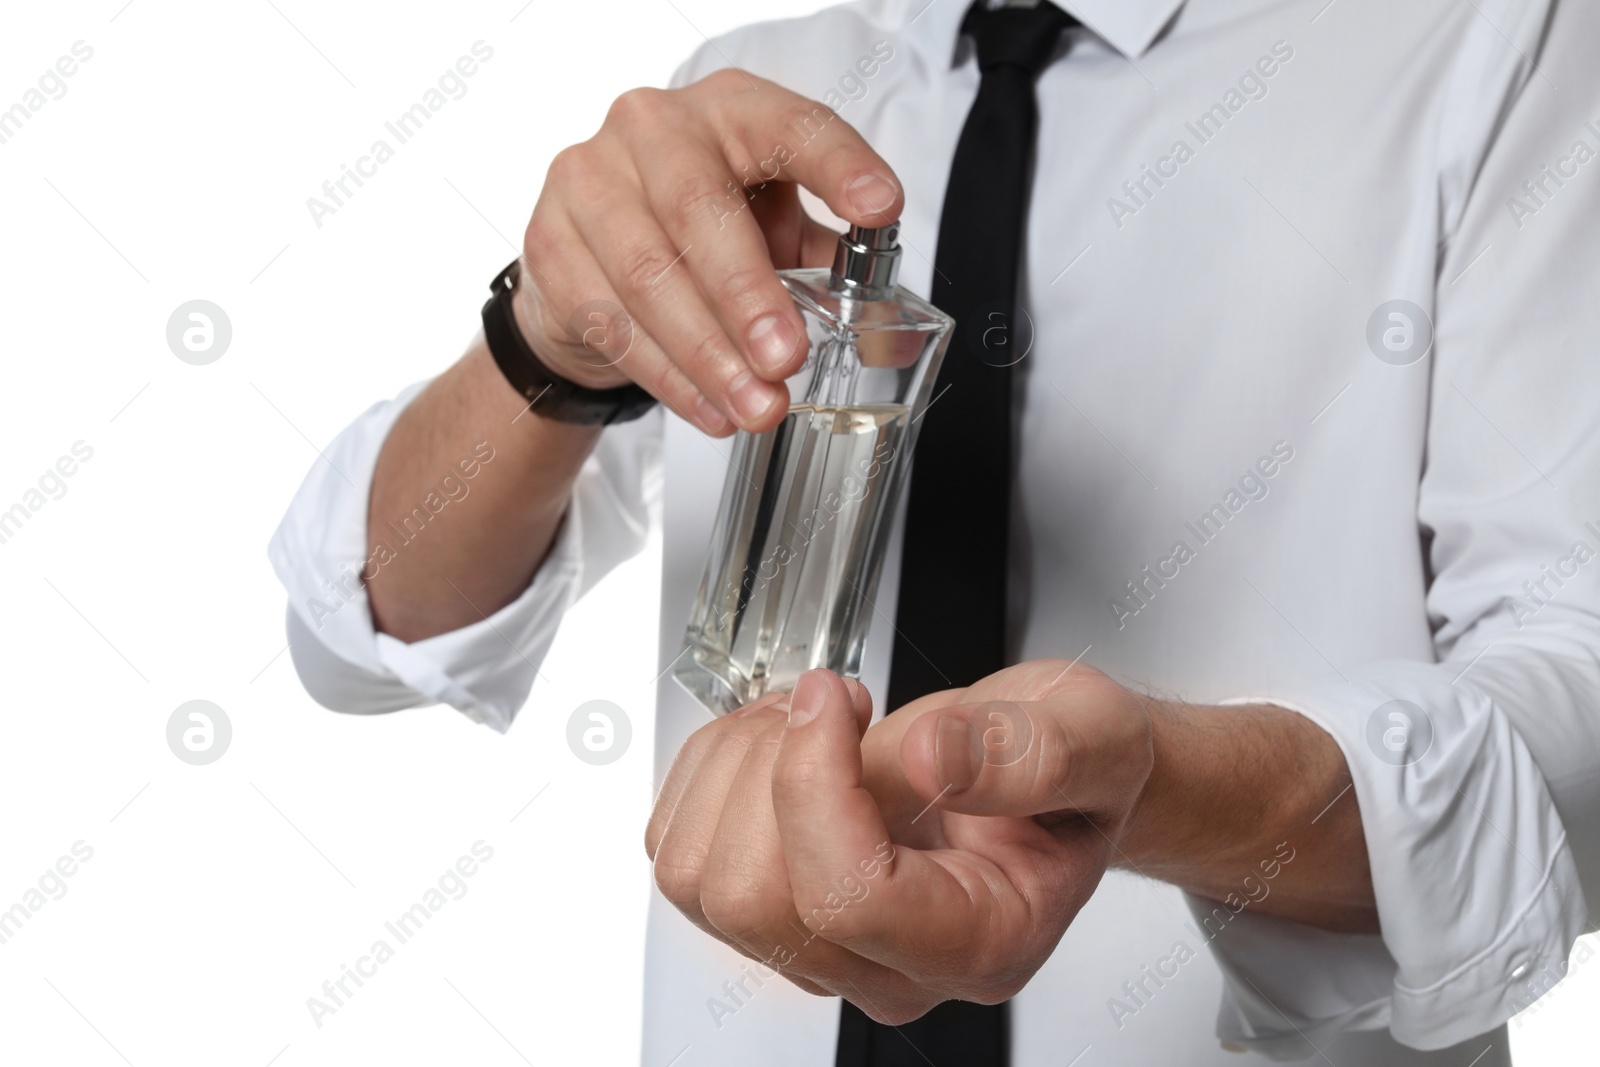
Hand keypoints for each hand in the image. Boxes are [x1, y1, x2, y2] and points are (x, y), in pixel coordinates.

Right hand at [514, 70, 903, 435]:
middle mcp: (654, 128)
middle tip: (787, 358)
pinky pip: (610, 320)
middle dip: (747, 295)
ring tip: (755, 406)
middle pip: (697, 208)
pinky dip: (668, 376)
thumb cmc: (701, 233)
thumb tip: (888, 330)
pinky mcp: (550, 243)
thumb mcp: (772, 230)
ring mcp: (589, 180)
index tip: (878, 207)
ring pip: (648, 276)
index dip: (836, 164)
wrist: (594, 261)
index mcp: (729, 111)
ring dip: (708, 354)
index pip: (787, 123)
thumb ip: (827, 264)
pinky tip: (709, 409)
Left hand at [644, 662, 1154, 1021]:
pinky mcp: (771, 907)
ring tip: (809, 715)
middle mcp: (888, 965)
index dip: (813, 782)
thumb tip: (933, 759)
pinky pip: (681, 850)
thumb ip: (1032, 752)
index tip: (834, 696)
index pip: (847, 897)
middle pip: (752, 900)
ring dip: (733, 766)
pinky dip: (711, 771)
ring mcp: (820, 945)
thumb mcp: (1093, 736)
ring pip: (699, 878)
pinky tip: (779, 738)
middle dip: (768, 769)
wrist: (1057, 779)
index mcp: (976, 940)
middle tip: (829, 701)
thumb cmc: (1073, 772)